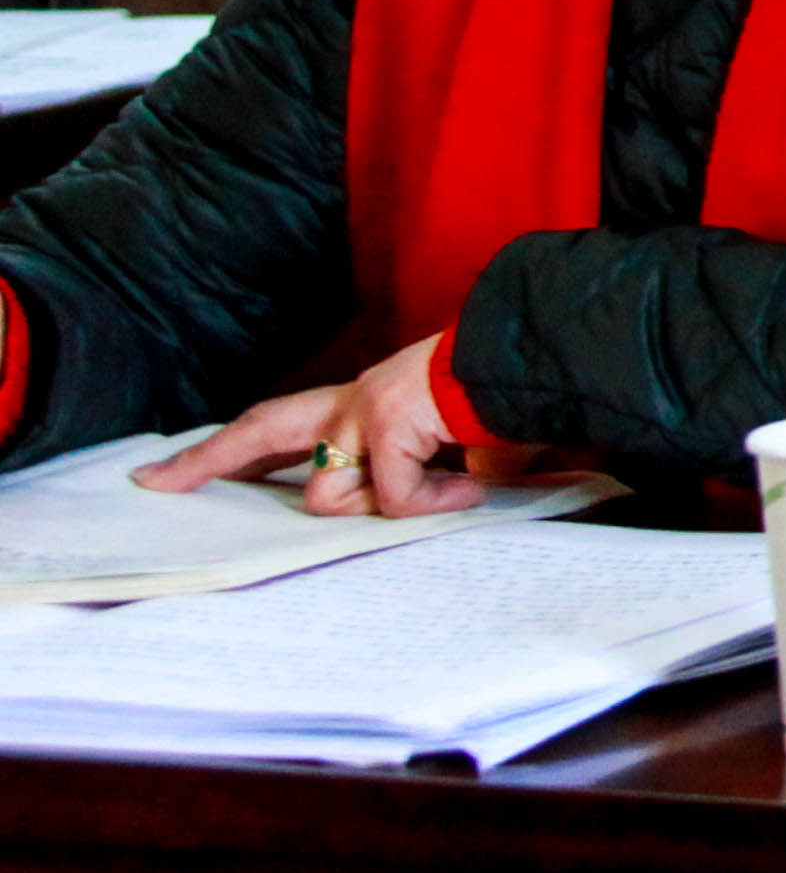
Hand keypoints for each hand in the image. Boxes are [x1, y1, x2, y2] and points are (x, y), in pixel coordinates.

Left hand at [141, 334, 476, 516]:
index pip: (286, 426)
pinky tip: (469, 487)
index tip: (182, 470)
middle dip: (207, 459)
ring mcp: (366, 412)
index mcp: (369, 403)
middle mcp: (355, 402)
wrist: (542, 361)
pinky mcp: (388, 425)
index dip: (236, 450)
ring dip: (382, 507)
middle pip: (263, 429)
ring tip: (446, 490)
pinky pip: (392, 498)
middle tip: (155, 482)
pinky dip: (432, 503)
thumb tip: (419, 511)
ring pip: (329, 495)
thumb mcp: (450, 447)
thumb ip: (416, 478)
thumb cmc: (508, 401)